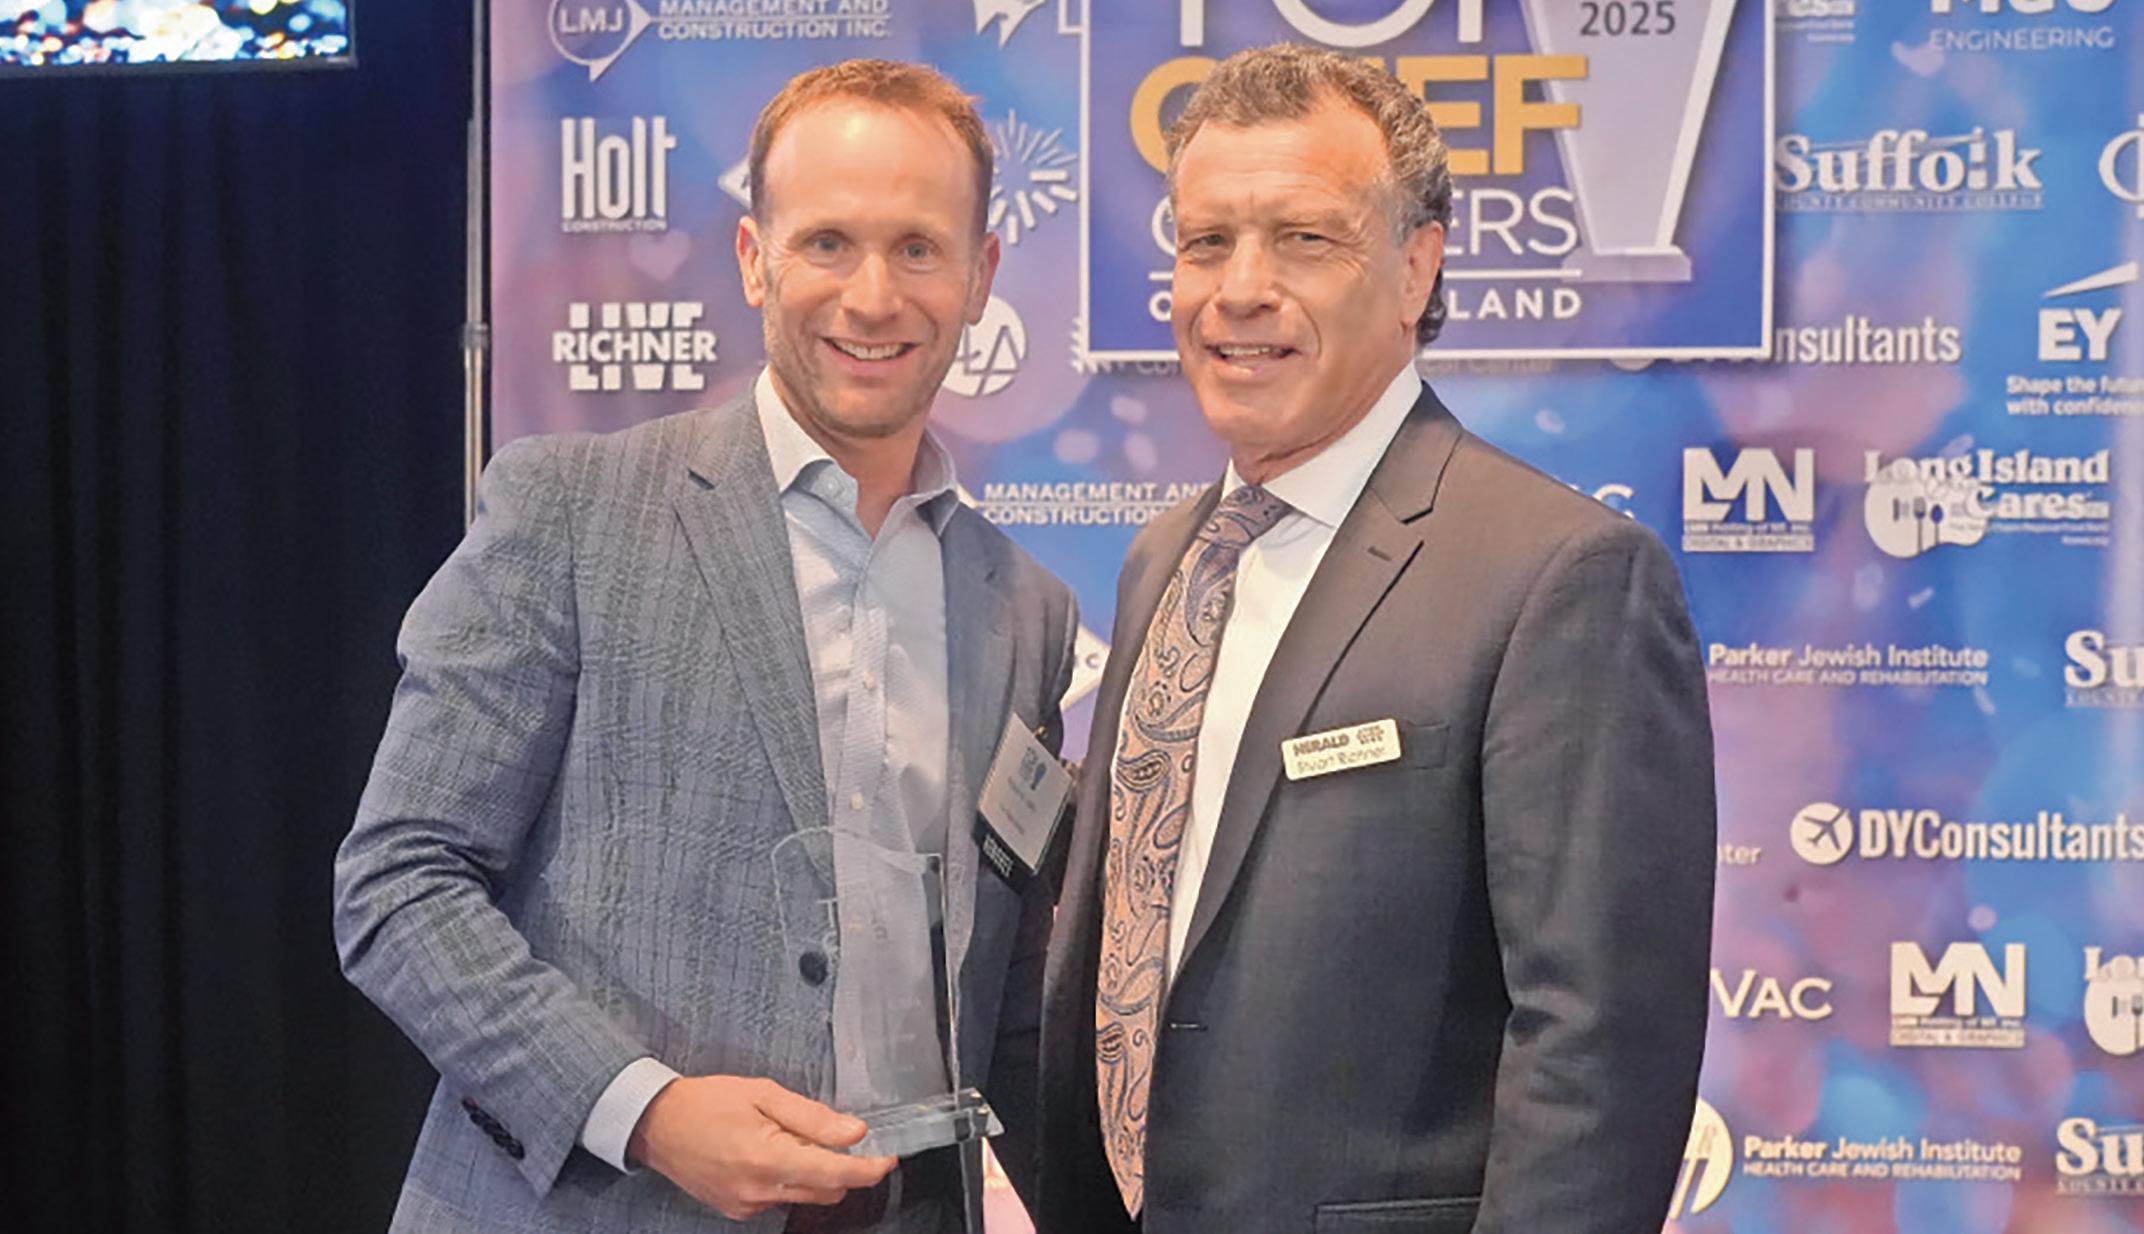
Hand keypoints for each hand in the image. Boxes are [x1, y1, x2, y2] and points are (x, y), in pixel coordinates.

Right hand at [626, 1075, 896, 1220]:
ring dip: (814, 1173)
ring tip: (790, 1138)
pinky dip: (789, 1179)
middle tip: (837, 1135)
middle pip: (826, 1190)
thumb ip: (813, 1116)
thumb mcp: (764, 1093)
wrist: (657, 1125)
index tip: (888, 1159)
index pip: (835, 1174)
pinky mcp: (738, 1210)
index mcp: (768, 1158)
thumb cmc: (708, 1102)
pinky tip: (769, 1153)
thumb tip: (856, 1132)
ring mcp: (747, 1204)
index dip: (868, 1170)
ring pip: (805, 1196)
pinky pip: (781, 1199)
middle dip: (843, 1167)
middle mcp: (759, 1189)